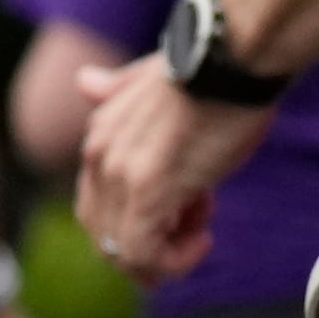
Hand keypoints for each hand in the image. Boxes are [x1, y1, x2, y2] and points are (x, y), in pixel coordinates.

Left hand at [78, 57, 266, 286]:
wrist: (235, 56)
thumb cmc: (212, 68)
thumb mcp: (152, 78)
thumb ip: (117, 87)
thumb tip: (83, 81)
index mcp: (99, 137)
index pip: (99, 205)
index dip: (142, 216)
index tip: (191, 202)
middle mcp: (98, 160)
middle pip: (104, 234)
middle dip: (150, 243)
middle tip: (196, 223)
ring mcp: (120, 177)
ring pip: (121, 251)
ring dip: (164, 254)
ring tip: (201, 230)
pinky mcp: (150, 193)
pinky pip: (143, 254)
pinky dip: (172, 262)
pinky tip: (202, 241)